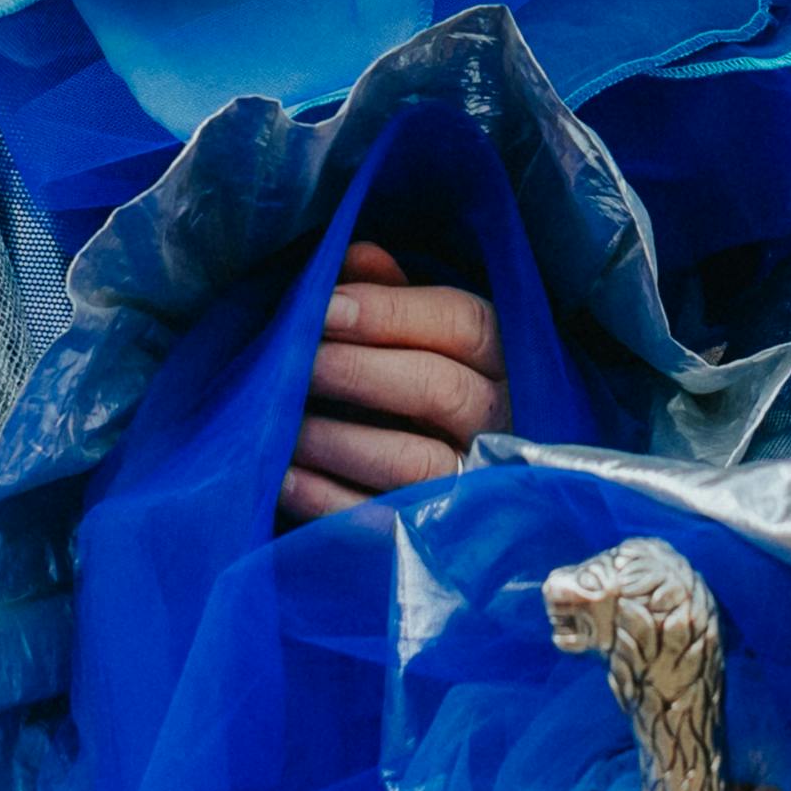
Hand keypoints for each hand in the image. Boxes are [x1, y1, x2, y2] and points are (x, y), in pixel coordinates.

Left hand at [282, 240, 507, 524]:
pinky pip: (386, 522)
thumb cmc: (435, 385)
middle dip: (355, 371)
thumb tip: (353, 254)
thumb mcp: (431, 335)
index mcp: (506, 356)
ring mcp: (478, 483)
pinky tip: (285, 476)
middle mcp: (502, 418)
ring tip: (284, 422)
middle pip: (437, 387)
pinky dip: (327, 499)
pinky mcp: (441, 537)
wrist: (489, 496)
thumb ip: (397, 293)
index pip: (461, 323)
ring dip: (338, 439)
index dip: (389, 312)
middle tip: (297, 363)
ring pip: (413, 459)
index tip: (325, 308)